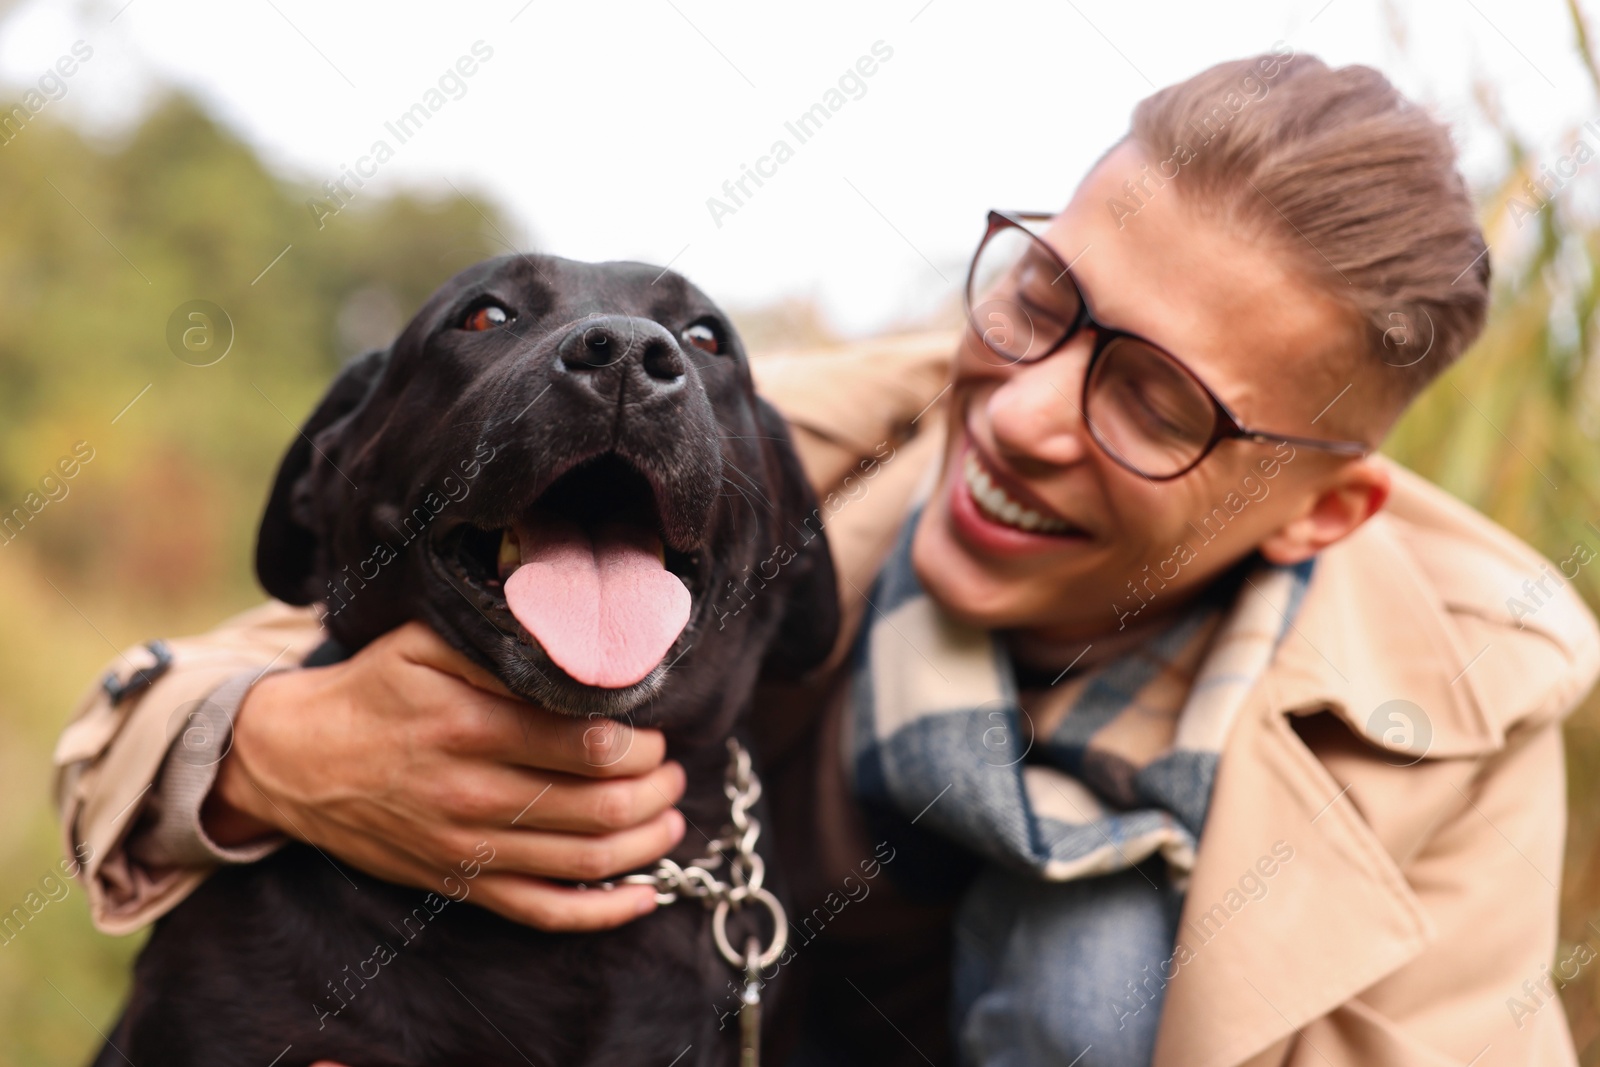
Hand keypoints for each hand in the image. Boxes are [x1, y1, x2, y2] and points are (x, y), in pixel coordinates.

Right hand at [203, 621, 686, 930]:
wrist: (295, 760)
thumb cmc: (374, 692)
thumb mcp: (426, 644)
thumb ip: (501, 643)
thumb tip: (577, 643)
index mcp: (469, 728)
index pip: (588, 745)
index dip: (639, 742)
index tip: (652, 730)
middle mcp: (471, 794)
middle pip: (598, 807)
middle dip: (655, 790)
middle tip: (672, 769)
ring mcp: (467, 849)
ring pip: (584, 862)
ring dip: (646, 843)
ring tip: (671, 816)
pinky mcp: (460, 884)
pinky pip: (543, 912)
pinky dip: (603, 911)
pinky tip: (643, 894)